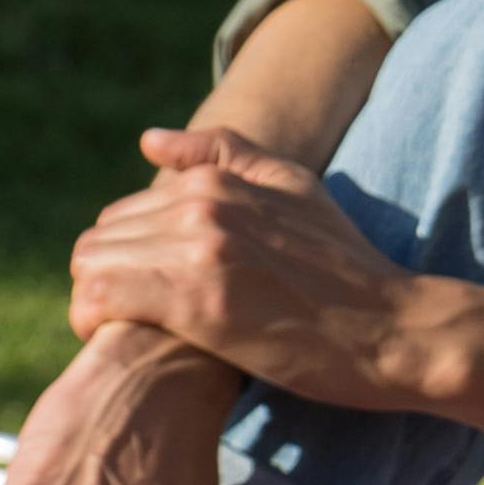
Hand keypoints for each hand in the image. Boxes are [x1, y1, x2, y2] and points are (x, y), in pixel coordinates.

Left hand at [67, 127, 446, 412]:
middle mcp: (203, 206)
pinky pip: (100, 299)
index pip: (120, 216)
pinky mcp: (196, 302)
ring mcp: (199, 251)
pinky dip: (94, 322)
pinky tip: (129, 342)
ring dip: (97, 306)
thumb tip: (149, 141)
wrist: (393, 330)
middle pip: (96, 241)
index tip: (154, 298)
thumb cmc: (348, 269)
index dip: (128, 262)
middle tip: (142, 323)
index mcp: (218, 181)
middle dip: (108, 282)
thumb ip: (226, 155)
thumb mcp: (297, 191)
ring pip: (90, 268)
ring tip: (134, 334)